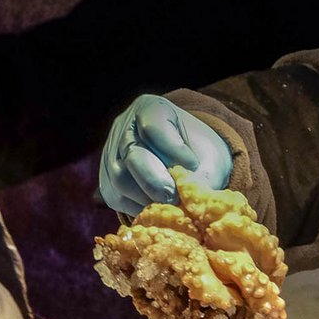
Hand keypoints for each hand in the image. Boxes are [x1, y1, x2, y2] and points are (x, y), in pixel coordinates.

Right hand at [99, 94, 231, 214]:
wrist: (186, 163)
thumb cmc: (200, 155)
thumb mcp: (211, 157)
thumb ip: (205, 174)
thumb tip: (191, 200)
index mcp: (150, 109)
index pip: (153, 128)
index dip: (172, 149)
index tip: (192, 164)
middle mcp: (124, 128)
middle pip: (132, 155)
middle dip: (155, 181)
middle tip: (175, 197)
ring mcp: (111, 154)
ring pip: (121, 180)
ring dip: (147, 198)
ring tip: (170, 205)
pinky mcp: (107, 181)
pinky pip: (117, 198)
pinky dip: (138, 208)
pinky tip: (158, 209)